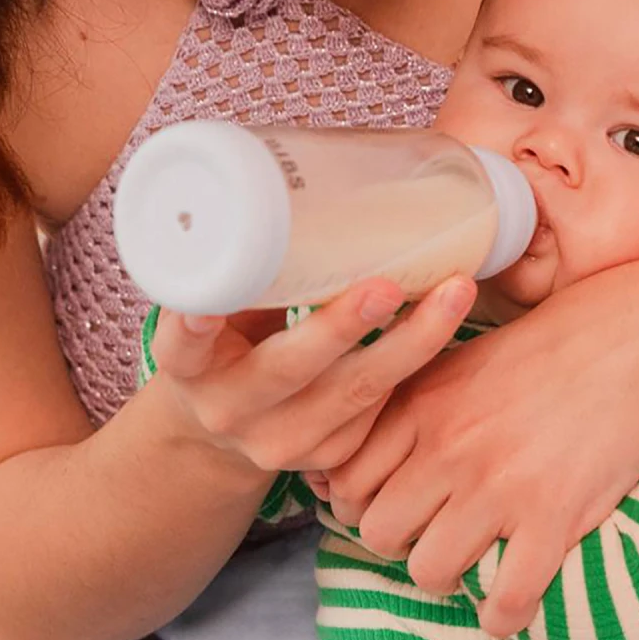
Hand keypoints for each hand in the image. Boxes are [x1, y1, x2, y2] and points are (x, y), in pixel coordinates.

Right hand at [147, 275, 477, 476]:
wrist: (228, 424)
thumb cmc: (233, 339)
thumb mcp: (224, 307)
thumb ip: (253, 267)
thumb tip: (301, 181)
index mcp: (191, 366)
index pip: (183, 347)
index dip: (193, 329)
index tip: (205, 310)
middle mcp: (230, 409)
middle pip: (290, 369)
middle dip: (344, 326)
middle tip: (389, 285)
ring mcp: (281, 443)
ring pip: (356, 394)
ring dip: (414, 342)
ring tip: (455, 292)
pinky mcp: (328, 458)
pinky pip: (379, 411)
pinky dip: (415, 364)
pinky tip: (445, 322)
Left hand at [321, 260, 638, 635]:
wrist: (628, 346)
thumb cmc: (542, 353)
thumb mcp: (460, 362)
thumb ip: (408, 402)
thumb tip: (357, 447)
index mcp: (421, 406)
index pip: (347, 483)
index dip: (359, 506)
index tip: (389, 507)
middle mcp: (448, 448)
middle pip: (380, 533)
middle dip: (401, 544)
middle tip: (433, 534)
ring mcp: (498, 486)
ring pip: (430, 572)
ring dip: (448, 578)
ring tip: (474, 562)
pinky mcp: (551, 517)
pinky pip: (505, 601)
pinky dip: (505, 615)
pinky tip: (514, 601)